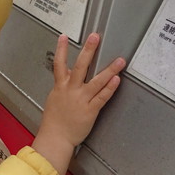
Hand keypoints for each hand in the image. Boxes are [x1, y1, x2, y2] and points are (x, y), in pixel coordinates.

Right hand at [32, 33, 125, 174]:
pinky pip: (102, 97)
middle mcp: (71, 90)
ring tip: (120, 60)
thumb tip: (67, 76)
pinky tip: (116, 80)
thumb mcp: (54, 99)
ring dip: (109, 69)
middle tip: (95, 37)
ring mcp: (81, 100)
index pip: (59, 64)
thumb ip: (62, 86)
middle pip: (81, 66)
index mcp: (60, 87)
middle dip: (88, 50)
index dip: (61, 49)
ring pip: (96, 81)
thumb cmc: (54, 121)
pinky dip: (109, 88)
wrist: (55, 138)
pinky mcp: (90, 111)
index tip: (64, 36)